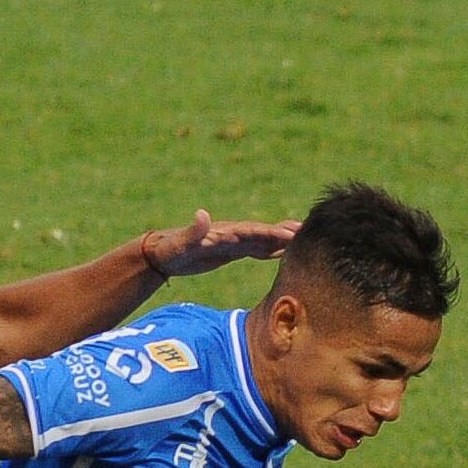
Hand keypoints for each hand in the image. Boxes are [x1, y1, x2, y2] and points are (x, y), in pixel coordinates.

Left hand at [140, 211, 297, 277]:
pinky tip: (284, 253)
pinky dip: (271, 250)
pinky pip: (255, 249)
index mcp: (223, 232)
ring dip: (282, 239)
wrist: (160, 254)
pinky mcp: (229, 250)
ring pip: (262, 240)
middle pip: (263, 232)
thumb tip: (202, 214)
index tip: (293, 233)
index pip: (253, 231)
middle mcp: (231, 234)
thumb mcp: (179, 243)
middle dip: (284, 232)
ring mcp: (232, 242)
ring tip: (304, 239)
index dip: (273, 232)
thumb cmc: (169, 250)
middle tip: (308, 231)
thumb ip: (193, 231)